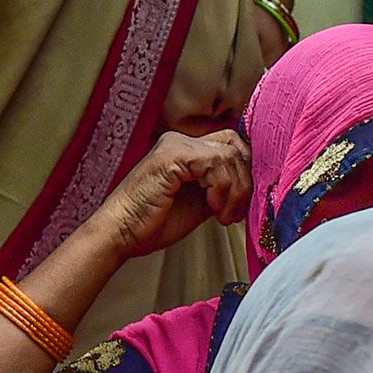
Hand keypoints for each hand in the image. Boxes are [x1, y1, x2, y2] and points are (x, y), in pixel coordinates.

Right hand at [98, 129, 252, 259]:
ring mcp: (176, 144)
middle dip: (245, 181)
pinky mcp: (172, 155)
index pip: (232, 144)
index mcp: (187, 149)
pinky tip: (211, 208)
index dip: (246, 171)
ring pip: (230, 155)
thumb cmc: (153, 221)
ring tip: (221, 214)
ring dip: (235, 190)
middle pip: (236, 145)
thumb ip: (222, 188)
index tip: (242, 203)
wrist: (121, 233)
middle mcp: (181, 140)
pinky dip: (221, 189)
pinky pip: (215, 164)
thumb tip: (251, 188)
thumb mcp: (200, 203)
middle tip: (235, 210)